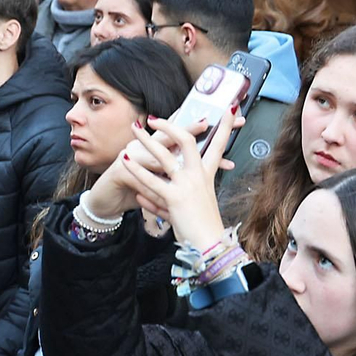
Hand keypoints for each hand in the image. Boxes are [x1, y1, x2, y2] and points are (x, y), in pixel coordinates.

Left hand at [119, 115, 234, 247]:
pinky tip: (126, 161)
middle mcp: (198, 176)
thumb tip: (153, 194)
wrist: (210, 246)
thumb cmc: (204, 227)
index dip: (224, 126)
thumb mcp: (197, 205)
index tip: (229, 108)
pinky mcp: (176, 198)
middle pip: (187, 141)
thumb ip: (177, 194)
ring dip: (147, 140)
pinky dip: (137, 169)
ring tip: (134, 130)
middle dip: (170, 126)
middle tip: (153, 118)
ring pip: (165, 155)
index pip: (218, 145)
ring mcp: (187, 186)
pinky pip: (152, 180)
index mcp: (206, 176)